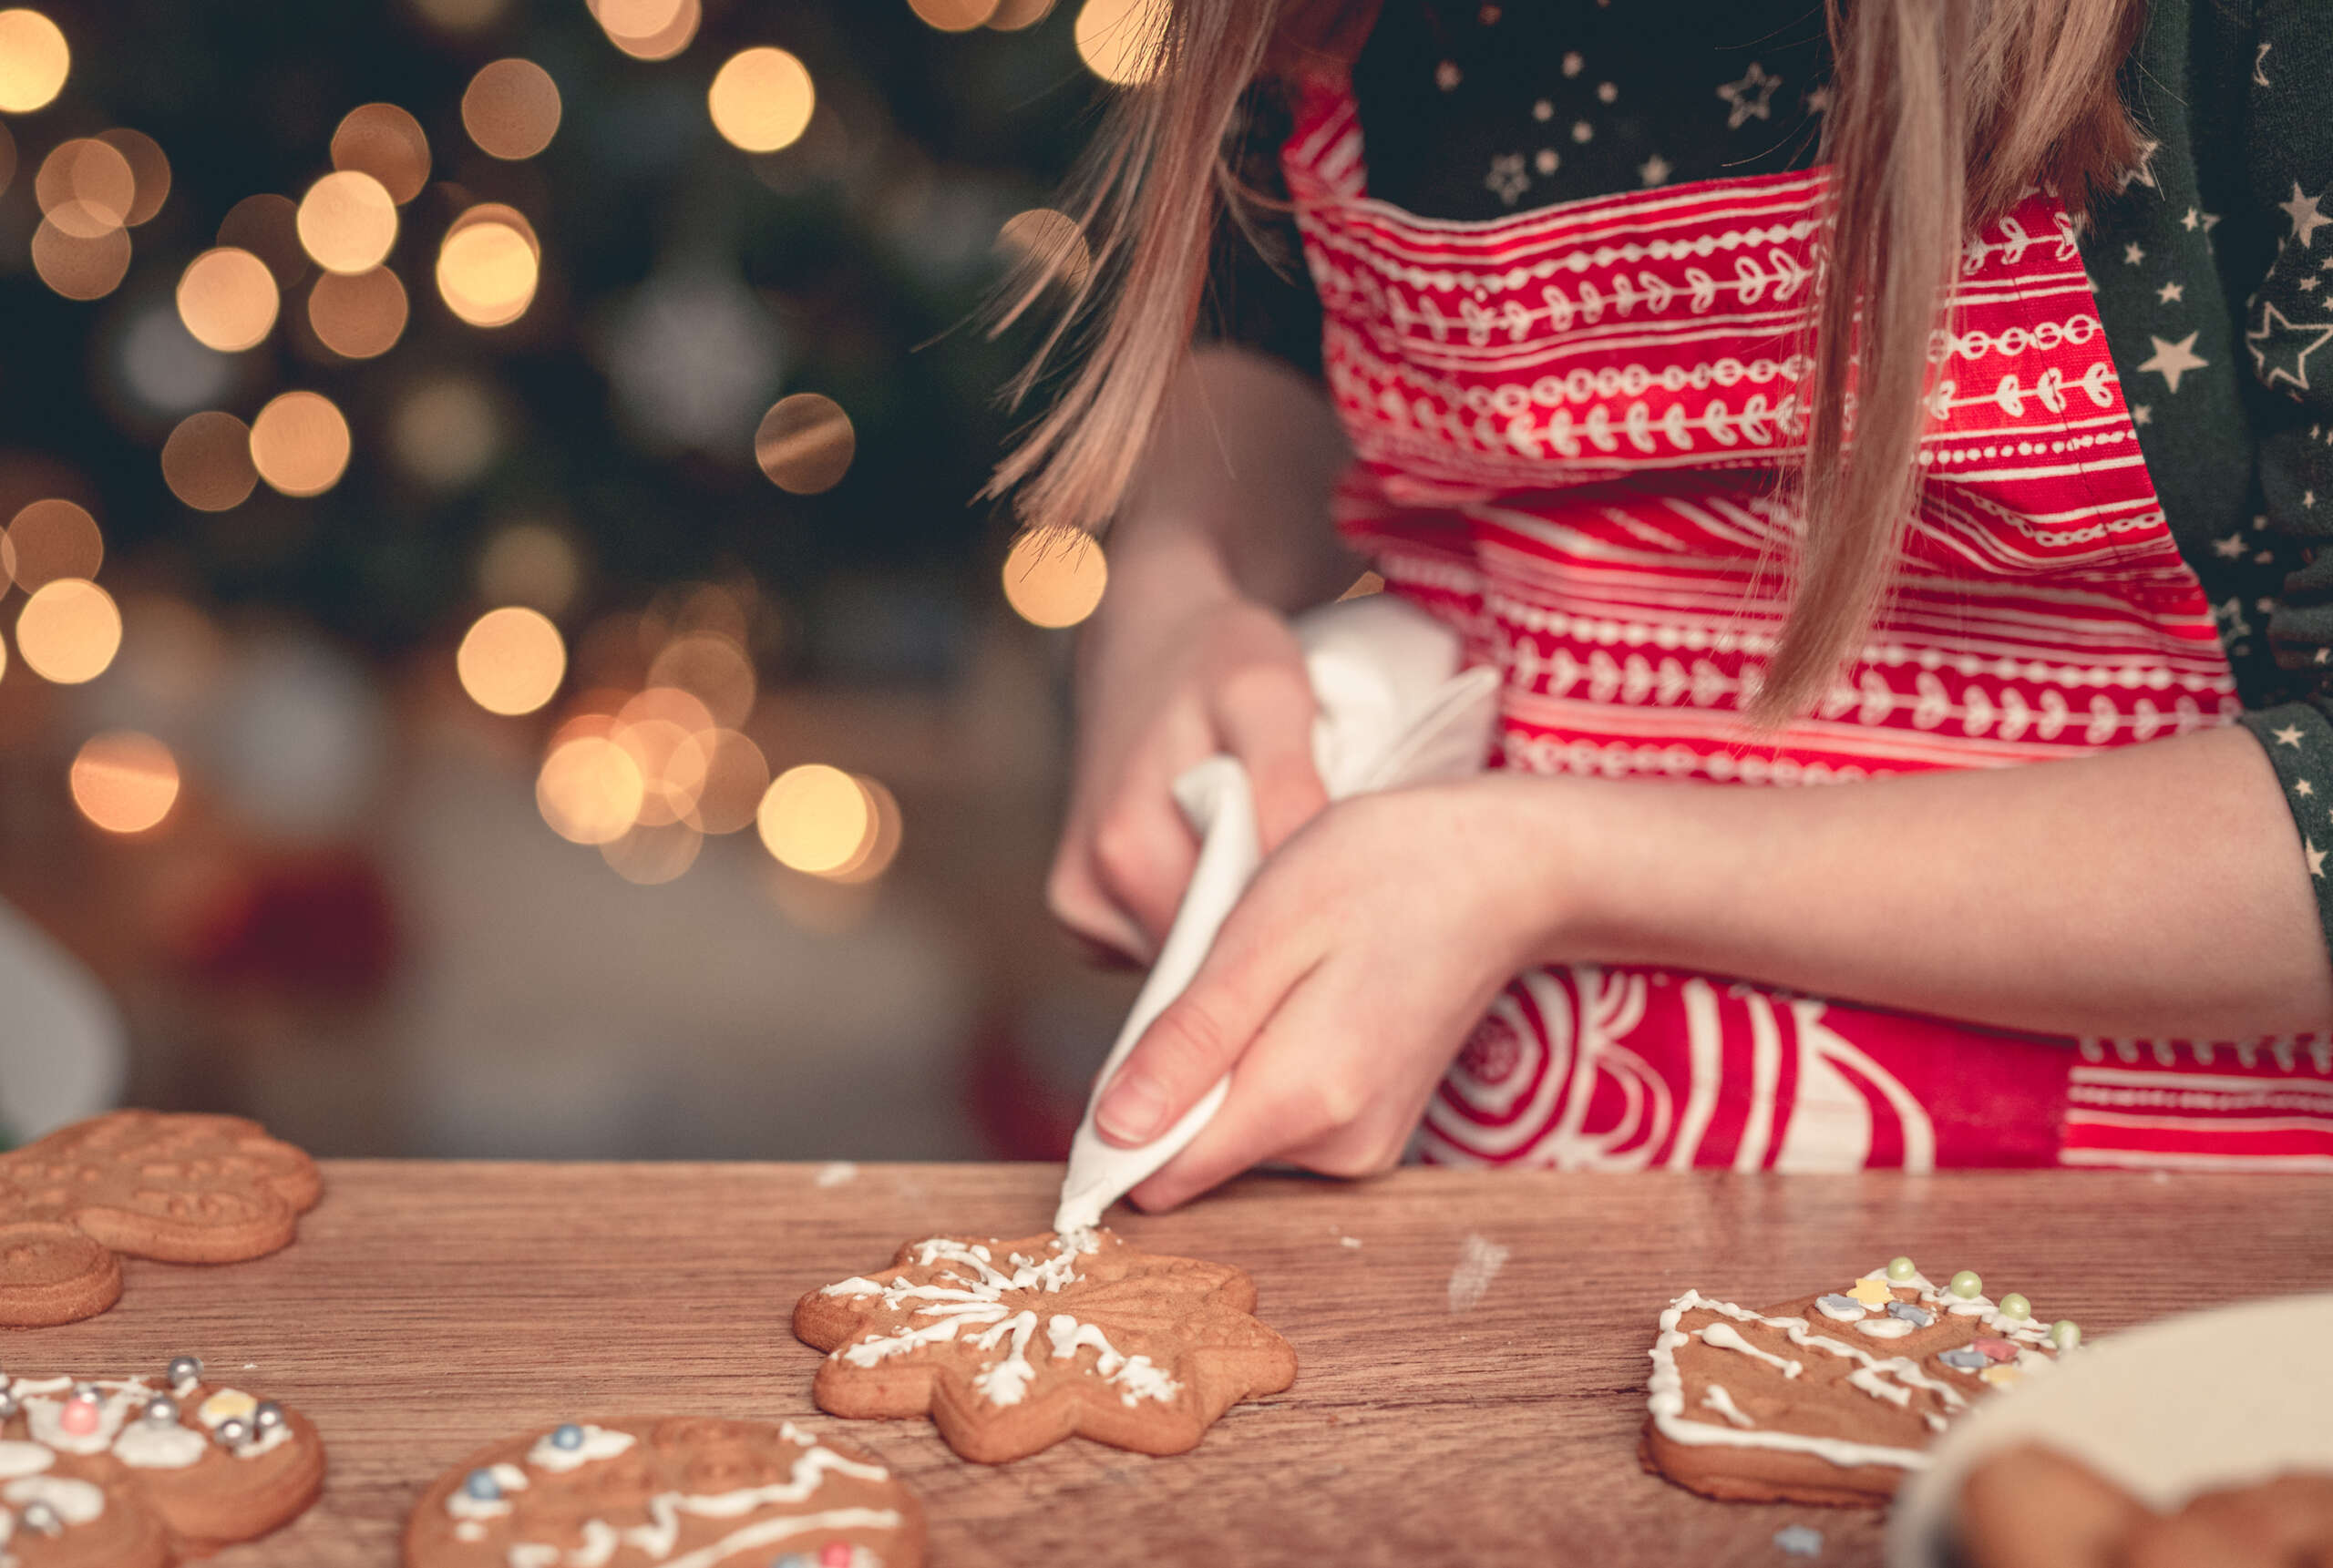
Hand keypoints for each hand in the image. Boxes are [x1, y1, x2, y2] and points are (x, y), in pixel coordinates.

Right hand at [1048, 579, 1330, 963]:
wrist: (1146, 640)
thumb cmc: (1217, 661)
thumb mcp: (1268, 696)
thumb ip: (1285, 784)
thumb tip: (1299, 884)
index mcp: (1128, 848)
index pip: (1235, 953)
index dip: (1299, 933)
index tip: (1346, 897)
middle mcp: (1091, 889)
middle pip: (1211, 964)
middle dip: (1269, 932)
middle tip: (1320, 870)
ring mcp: (1082, 909)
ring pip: (1191, 962)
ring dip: (1239, 925)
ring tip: (1272, 853)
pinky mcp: (1083, 918)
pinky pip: (1163, 948)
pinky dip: (1204, 920)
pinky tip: (1227, 865)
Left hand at [1090, 775, 1579, 1209]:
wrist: (1502, 873)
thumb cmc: (1381, 873)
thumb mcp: (1262, 932)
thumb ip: (1190, 1042)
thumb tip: (1112, 1131)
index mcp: (1306, 1099)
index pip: (1161, 1173)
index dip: (1120, 1122)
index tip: (1140, 1045)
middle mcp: (1338, 1150)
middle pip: (1193, 1157)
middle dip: (1177, 1081)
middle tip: (1224, 982)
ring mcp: (1361, 1150)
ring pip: (1231, 1138)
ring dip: (1222, 1070)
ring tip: (1274, 981)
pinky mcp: (1369, 1135)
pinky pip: (1273, 1123)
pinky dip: (1262, 1070)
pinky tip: (1300, 1002)